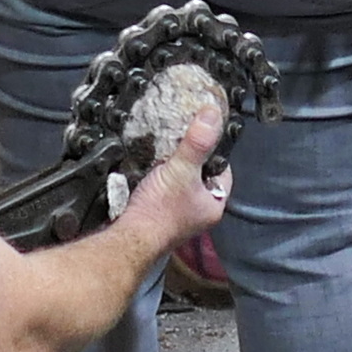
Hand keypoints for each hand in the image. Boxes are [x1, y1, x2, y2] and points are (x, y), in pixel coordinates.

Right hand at [119, 100, 231, 242]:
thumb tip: (212, 116)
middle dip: (189, 159)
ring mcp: (177, 216)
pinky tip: (149, 171)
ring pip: (179, 183)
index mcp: (213, 206)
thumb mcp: (182, 169)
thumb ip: (198, 142)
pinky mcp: (157, 215)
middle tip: (180, 143)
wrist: (129, 236)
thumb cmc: (158, 213)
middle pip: (199, 175)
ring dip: (171, 169)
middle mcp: (198, 213)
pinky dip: (156, 179)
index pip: (222, 170)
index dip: (214, 151)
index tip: (203, 136)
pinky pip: (162, 191)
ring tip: (163, 155)